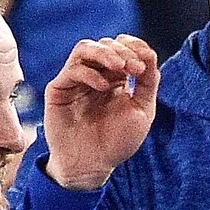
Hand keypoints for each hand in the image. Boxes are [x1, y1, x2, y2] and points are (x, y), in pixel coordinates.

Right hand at [44, 35, 160, 190]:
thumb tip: (150, 54)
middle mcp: (96, 75)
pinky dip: (90, 72)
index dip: (135, 48)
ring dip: (106, 53)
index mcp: (116, 79)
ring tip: (120, 67)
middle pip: (107, 44)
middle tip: (135, 67)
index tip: (144, 66)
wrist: (92, 165)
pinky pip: (72, 68)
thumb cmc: (117, 142)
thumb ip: (149, 83)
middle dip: (123, 51)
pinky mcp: (59, 88)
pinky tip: (102, 87)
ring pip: (86, 48)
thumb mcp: (142, 111)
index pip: (124, 48)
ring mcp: (77, 80)